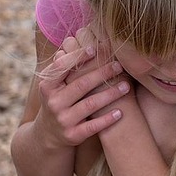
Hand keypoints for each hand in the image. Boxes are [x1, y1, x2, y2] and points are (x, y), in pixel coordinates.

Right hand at [35, 27, 131, 146]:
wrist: (48, 135)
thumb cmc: (58, 100)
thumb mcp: (55, 85)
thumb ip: (64, 66)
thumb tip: (73, 39)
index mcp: (48, 86)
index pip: (63, 68)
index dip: (79, 57)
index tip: (96, 48)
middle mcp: (53, 102)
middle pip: (81, 85)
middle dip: (102, 73)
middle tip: (120, 65)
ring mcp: (62, 120)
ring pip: (90, 105)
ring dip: (110, 94)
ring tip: (127, 86)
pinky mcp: (72, 135)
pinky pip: (92, 126)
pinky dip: (107, 120)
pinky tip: (120, 113)